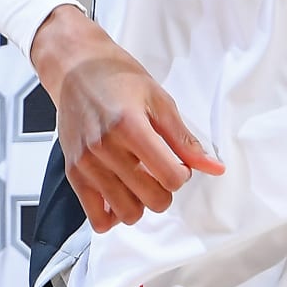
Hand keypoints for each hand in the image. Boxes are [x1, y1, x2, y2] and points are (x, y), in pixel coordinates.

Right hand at [33, 7, 222, 231]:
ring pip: (128, 213)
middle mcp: (105, 147)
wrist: (76, 68)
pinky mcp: (72, 172)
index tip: (176, 162)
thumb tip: (214, 168)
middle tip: (157, 170)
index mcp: (130, 126)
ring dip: (140, 203)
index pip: (171, 177)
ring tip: (137, 181)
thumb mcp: (159, 101)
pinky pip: (96, 218)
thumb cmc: (118, 79)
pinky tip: (118, 194)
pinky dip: (112, 215)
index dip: (182, 174)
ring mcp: (86, 163)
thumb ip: (184, 140)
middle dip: (164, 190)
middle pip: (153, 199)